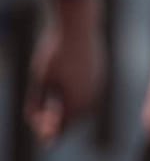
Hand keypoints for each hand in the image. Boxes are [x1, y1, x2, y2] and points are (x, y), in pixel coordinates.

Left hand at [27, 0, 102, 144]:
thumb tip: (36, 120)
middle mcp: (91, 98)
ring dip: (69, 112)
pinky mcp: (101, 76)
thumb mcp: (39, 80)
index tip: (36, 127)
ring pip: (84, 109)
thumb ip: (36, 103)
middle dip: (58, 123)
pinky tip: (65, 93)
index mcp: (75, 102)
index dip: (46, 132)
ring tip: (53, 109)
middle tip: (42, 120)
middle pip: (73, 121)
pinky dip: (78, 100)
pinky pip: (90, 96)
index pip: (60, 129)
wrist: (78, 28)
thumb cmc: (54, 53)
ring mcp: (99, 87)